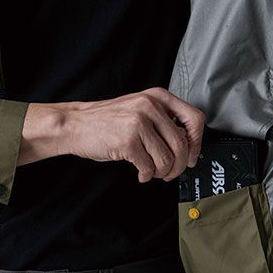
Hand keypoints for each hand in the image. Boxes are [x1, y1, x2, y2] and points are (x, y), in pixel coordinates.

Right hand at [19, 87, 205, 182]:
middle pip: (181, 144)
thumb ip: (162, 120)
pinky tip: (140, 174)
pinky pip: (149, 167)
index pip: (194, 119)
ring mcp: (138, 123)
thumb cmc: (106, 121)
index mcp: (157, 97)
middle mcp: (150, 106)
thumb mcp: (138, 109)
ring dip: (162, 173)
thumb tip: (187, 146)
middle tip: (170, 173)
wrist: (76, 125)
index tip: (191, 155)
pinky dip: (146, 176)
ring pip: (166, 159)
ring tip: (152, 173)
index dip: (197, 142)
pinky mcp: (127, 141)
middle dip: (178, 166)